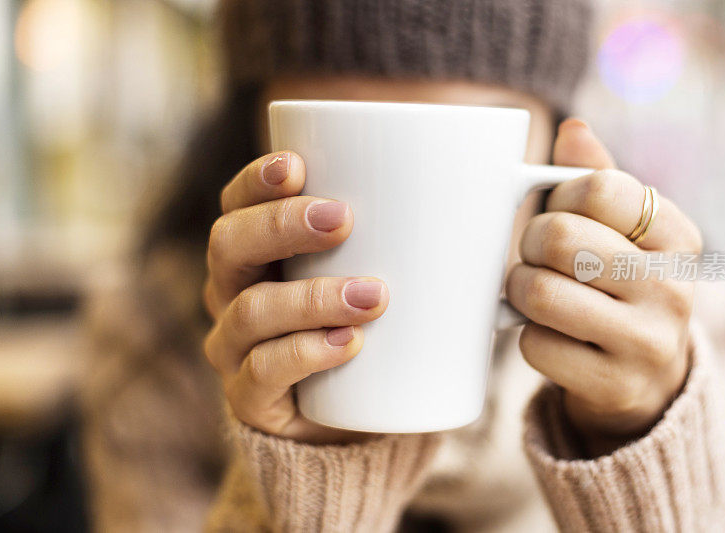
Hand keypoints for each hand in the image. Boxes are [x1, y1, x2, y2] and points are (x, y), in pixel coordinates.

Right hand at [203, 151, 387, 443]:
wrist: (356, 411)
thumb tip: (494, 186)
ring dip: (312, 297)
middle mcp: (233, 291)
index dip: (258, 180)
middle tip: (342, 220)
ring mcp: (234, 347)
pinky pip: (263, 372)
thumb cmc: (370, 323)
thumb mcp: (382, 270)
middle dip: (281, 226)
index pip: (237, 202)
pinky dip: (306, 354)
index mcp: (257, 250)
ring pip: (251, 311)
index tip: (297, 164)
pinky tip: (348, 344)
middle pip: (230, 246)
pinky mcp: (250, 398)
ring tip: (372, 295)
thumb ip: (409, 232)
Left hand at [506, 119, 702, 453]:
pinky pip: (534, 344)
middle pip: (558, 237)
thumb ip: (598, 179)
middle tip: (537, 256)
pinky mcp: (613, 384)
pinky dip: (527, 336)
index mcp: (677, 236)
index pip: (598, 187)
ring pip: (537, 292)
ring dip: (520, 290)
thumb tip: (573, 128)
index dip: (559, 198)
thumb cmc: (619, 284)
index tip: (562, 214)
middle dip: (530, 244)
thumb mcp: (624, 230)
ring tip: (534, 293)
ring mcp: (646, 339)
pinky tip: (549, 334)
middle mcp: (672, 286)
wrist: (644, 376)